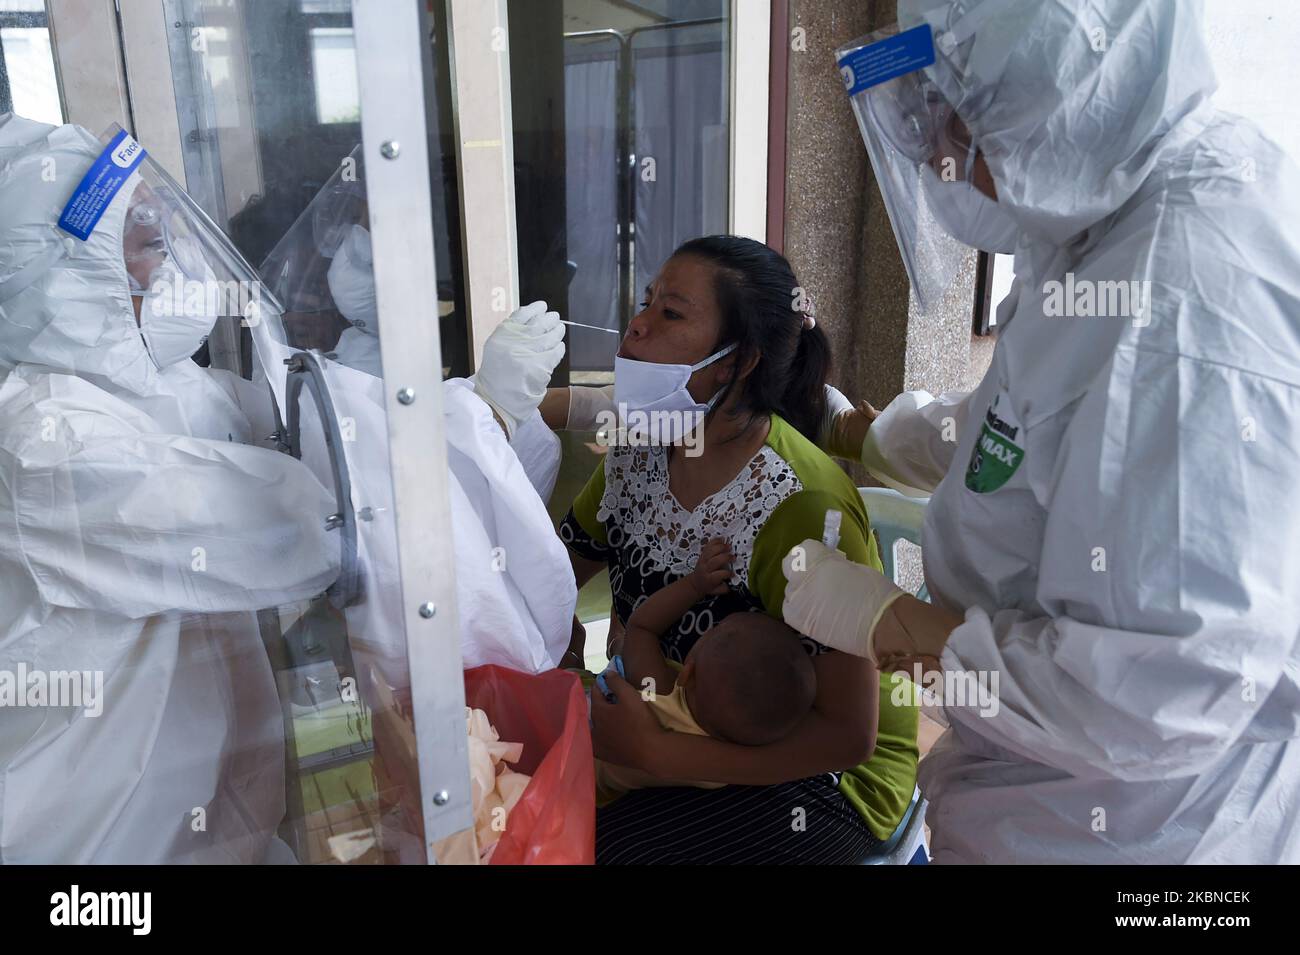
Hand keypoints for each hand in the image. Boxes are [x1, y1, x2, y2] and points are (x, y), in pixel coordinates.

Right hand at [473, 301, 564, 438]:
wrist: (496, 399)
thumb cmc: (497, 375)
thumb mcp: (497, 348)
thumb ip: (511, 333)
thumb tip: (533, 318)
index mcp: (502, 335)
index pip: (522, 314)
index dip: (535, 308)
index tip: (542, 306)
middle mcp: (515, 341)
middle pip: (539, 323)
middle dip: (549, 318)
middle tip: (555, 317)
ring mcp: (528, 353)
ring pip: (550, 336)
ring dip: (557, 331)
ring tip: (560, 329)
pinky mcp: (541, 367)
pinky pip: (555, 352)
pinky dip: (559, 348)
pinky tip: (559, 346)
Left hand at [589, 671, 663, 769]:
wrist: (651, 751)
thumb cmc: (640, 721)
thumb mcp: (630, 696)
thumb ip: (616, 682)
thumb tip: (606, 674)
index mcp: (599, 712)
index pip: (595, 694)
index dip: (600, 685)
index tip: (604, 680)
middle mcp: (595, 727)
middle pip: (594, 710)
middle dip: (599, 702)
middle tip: (608, 696)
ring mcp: (599, 744)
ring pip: (592, 728)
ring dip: (596, 720)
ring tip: (605, 716)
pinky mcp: (606, 755)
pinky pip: (596, 745)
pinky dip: (597, 738)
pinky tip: (603, 737)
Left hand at [688, 537, 732, 598]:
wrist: (696, 582)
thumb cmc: (708, 586)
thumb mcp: (716, 591)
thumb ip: (724, 588)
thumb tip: (731, 585)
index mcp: (709, 579)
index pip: (718, 575)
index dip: (727, 574)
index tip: (733, 574)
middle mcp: (705, 568)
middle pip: (714, 561)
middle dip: (725, 558)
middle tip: (733, 557)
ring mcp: (703, 560)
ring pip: (710, 552)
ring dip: (720, 547)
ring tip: (729, 546)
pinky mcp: (702, 554)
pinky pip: (708, 546)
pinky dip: (715, 541)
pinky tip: (722, 539)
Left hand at [781, 539, 905, 663]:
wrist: (881, 624)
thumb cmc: (874, 590)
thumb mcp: (851, 565)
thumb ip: (831, 563)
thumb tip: (826, 566)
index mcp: (816, 559)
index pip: (802, 549)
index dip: (813, 555)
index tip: (824, 561)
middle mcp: (801, 578)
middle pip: (791, 568)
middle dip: (805, 572)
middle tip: (823, 581)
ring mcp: (796, 601)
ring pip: (791, 591)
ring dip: (803, 593)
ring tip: (824, 602)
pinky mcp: (797, 622)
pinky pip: (791, 610)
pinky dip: (802, 610)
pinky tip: (819, 615)